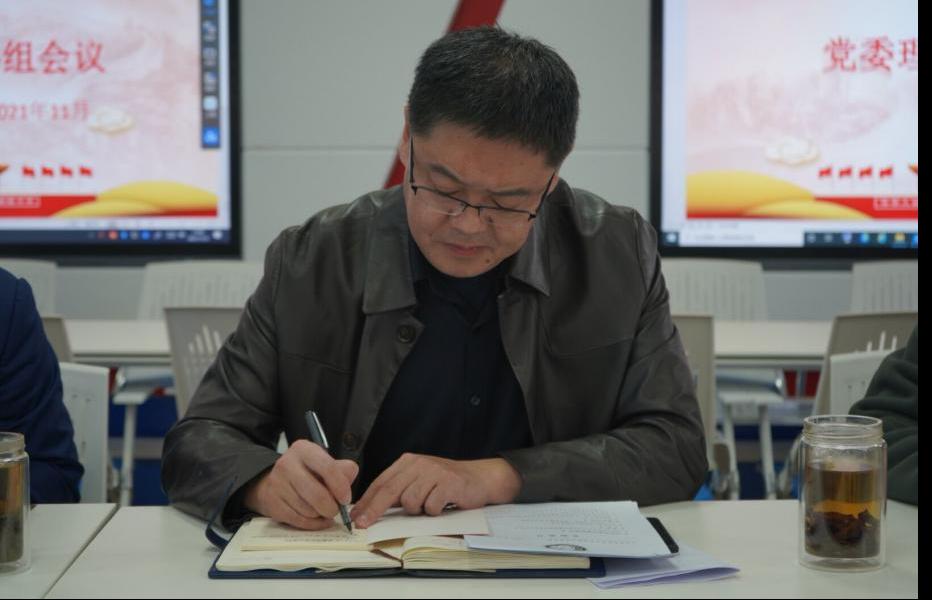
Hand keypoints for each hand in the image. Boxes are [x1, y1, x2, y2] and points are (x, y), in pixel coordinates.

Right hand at [243, 439, 357, 529]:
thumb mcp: (325, 463)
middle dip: (332, 507)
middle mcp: (287, 464)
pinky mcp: (272, 503)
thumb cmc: (307, 472)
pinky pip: (298, 521)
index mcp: (303, 449)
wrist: (276, 481)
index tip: (346, 498)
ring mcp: (277, 484)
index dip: (341, 487)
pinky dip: (312, 524)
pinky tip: (316, 519)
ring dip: (321, 515)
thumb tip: (348, 482)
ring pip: (308, 510)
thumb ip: (342, 470)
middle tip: (336, 509)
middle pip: (317, 494)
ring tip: (323, 510)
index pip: (328, 468)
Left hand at [350, 454, 520, 527]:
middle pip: (390, 491)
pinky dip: (434, 511)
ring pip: (410, 501)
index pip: (381, 483)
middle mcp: (418, 464)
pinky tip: (442, 505)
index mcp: (408, 462)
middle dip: (374, 510)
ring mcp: (434, 472)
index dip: (367, 501)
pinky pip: (430, 506)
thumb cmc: (446, 483)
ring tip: (429, 506)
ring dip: (418, 511)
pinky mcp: (448, 483)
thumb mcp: (419, 480)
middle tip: (364, 525)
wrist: (479, 478)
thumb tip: (371, 510)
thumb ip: (399, 490)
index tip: (356, 517)